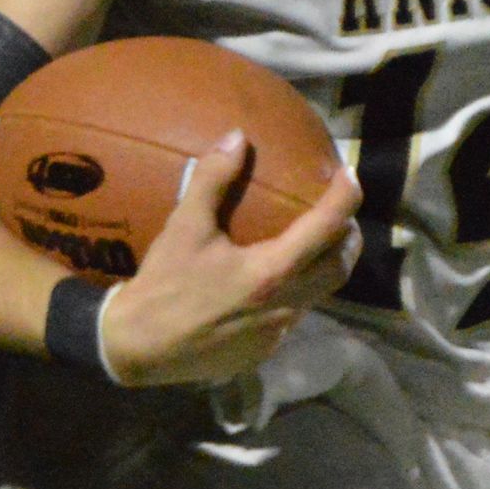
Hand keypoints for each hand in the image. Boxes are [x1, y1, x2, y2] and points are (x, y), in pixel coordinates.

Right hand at [97, 132, 364, 387]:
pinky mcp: (264, 350)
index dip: (346, 198)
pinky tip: (274, 282)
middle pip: (340, 268)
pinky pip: (294, 316)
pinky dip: (297, 292)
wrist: (139, 348)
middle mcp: (285, 305)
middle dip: (349, 238)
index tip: (350, 176)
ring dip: (324, 266)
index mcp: (271, 271)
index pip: (327, 228)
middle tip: (341, 214)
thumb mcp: (184, 227)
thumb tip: (237, 138)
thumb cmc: (163, 285)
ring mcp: (277, 333)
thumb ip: (212, 180)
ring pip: (319, 295)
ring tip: (313, 244)